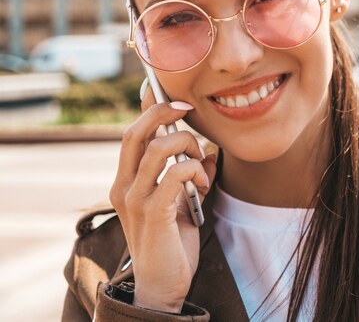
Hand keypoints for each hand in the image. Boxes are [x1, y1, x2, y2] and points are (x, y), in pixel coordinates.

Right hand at [109, 86, 216, 311]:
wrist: (161, 286)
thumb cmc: (171, 243)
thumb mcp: (181, 203)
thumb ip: (192, 177)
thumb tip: (213, 153)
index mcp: (126, 181)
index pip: (132, 135)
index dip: (147, 109)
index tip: (167, 93)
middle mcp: (123, 186)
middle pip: (134, 133)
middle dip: (162, 112)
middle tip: (188, 110)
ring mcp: (135, 199)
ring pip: (158, 148)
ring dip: (188, 146)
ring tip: (201, 162)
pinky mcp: (152, 213)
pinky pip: (175, 174)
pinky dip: (195, 169)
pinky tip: (203, 181)